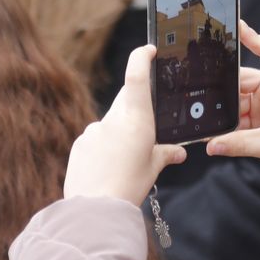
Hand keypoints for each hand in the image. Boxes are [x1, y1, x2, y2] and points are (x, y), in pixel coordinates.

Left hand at [64, 45, 187, 203]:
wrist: (95, 209)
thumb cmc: (129, 187)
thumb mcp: (153, 169)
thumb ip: (166, 154)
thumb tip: (179, 152)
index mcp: (136, 119)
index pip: (137, 76)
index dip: (142, 57)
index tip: (149, 50)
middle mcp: (112, 119)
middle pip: (126, 99)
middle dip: (137, 106)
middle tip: (147, 126)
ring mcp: (93, 130)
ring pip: (111, 122)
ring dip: (120, 132)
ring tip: (126, 160)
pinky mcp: (80, 143)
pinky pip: (96, 137)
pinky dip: (104, 146)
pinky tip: (108, 167)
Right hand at [207, 24, 259, 195]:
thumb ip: (237, 144)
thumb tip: (211, 144)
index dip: (256, 38)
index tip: (237, 27)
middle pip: (242, 80)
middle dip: (223, 91)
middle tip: (205, 102)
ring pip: (237, 100)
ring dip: (225, 112)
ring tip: (211, 124)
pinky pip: (239, 117)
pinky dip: (229, 125)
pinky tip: (218, 135)